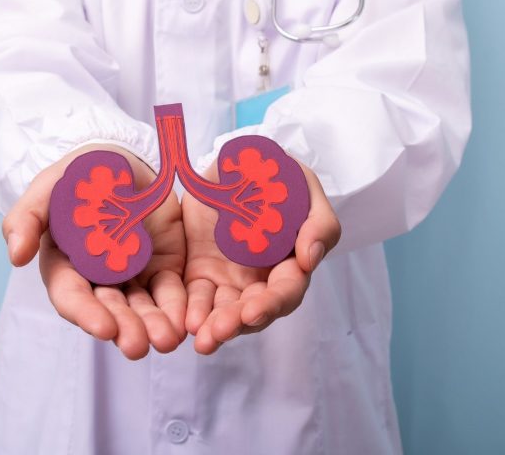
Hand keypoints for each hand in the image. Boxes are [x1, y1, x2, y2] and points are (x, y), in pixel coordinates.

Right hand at [2, 144, 186, 359]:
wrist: (122, 160)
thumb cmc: (78, 175)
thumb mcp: (49, 188)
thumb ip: (28, 218)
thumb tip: (15, 256)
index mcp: (66, 265)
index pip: (72, 295)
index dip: (85, 313)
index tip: (103, 328)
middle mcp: (98, 279)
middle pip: (110, 310)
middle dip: (124, 328)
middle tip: (137, 346)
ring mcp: (133, 276)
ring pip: (142, 308)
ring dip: (153, 326)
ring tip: (166, 340)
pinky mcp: (163, 267)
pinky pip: (171, 291)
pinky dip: (177, 307)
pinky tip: (186, 322)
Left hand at [182, 160, 340, 353]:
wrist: (237, 164)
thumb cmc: (279, 177)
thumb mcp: (306, 189)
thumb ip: (319, 223)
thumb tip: (310, 260)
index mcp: (290, 262)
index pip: (287, 291)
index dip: (273, 303)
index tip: (254, 311)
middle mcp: (261, 278)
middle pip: (255, 311)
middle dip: (238, 323)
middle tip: (219, 331)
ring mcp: (230, 279)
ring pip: (225, 312)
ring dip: (215, 328)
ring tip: (201, 339)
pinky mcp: (201, 273)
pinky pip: (197, 298)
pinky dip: (192, 312)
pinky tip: (184, 322)